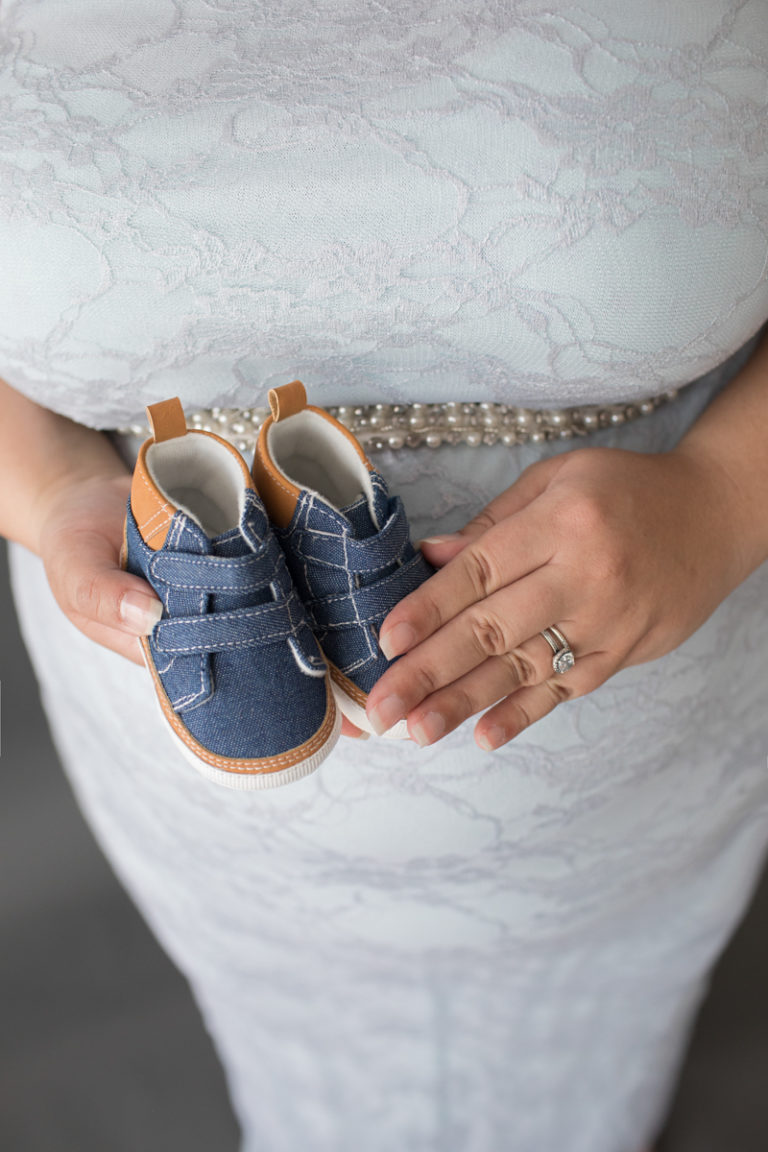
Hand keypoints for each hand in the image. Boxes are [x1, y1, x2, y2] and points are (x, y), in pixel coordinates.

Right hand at [34, 468, 375, 740]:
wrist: (85, 497)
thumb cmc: (75, 547)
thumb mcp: (75, 575)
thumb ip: (103, 596)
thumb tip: (149, 618)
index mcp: (175, 649)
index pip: (232, 680)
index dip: (276, 691)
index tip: (322, 695)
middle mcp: (210, 623)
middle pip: (269, 647)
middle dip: (318, 661)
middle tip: (367, 672)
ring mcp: (227, 585)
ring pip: (281, 603)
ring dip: (322, 608)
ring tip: (375, 618)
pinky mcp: (239, 544)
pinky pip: (276, 555)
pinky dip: (305, 554)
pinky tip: (346, 553)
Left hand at [365, 444, 744, 749]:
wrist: (715, 514)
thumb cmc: (627, 489)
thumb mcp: (559, 477)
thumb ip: (495, 521)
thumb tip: (431, 558)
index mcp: (562, 521)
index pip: (481, 570)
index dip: (430, 607)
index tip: (387, 639)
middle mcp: (585, 575)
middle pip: (494, 628)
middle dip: (429, 670)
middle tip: (381, 706)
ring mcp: (607, 621)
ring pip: (525, 668)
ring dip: (465, 703)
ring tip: (417, 730)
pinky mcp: (625, 652)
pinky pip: (569, 690)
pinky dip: (526, 715)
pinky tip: (486, 735)